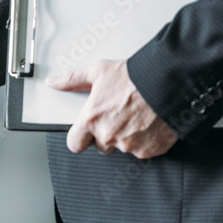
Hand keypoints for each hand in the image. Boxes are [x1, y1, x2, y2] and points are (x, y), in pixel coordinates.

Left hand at [46, 59, 177, 158]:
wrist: (168, 83)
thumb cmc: (134, 77)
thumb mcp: (98, 72)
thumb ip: (72, 80)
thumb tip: (53, 82)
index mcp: (91, 120)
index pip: (74, 144)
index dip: (79, 138)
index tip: (84, 132)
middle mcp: (108, 136)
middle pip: (100, 146)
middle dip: (106, 134)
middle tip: (117, 116)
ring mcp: (129, 146)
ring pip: (121, 148)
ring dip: (125, 137)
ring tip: (135, 115)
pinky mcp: (149, 151)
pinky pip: (142, 150)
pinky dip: (144, 140)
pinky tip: (148, 123)